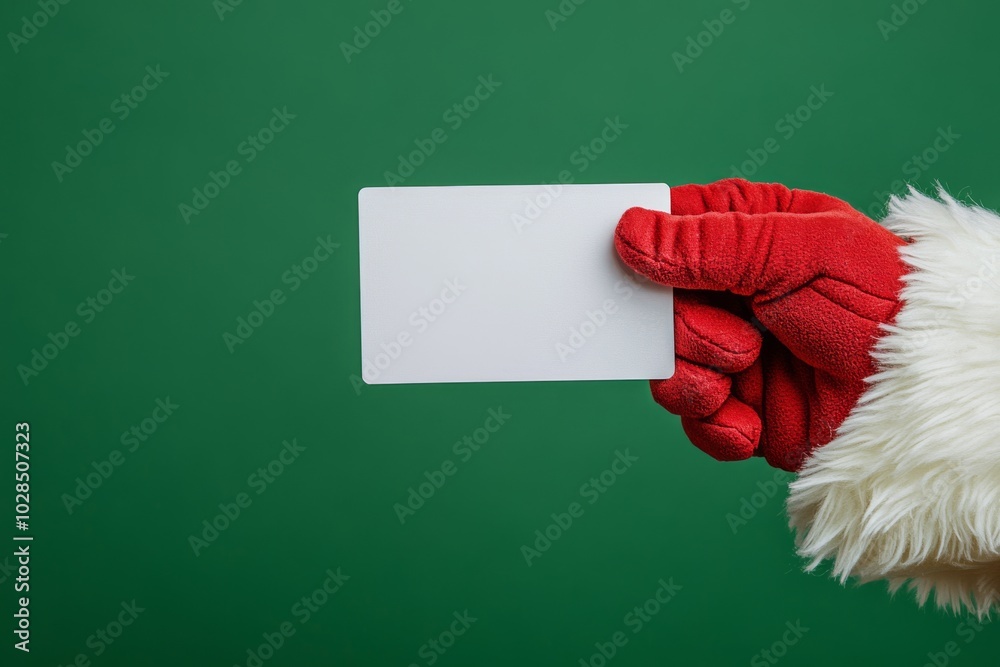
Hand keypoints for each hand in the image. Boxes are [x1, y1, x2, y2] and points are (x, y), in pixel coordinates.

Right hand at [615, 179, 907, 470]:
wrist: (921, 392)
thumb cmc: (880, 301)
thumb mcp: (797, 254)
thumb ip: (708, 245)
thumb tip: (629, 234)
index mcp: (739, 234)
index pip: (661, 234)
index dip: (638, 258)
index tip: (636, 279)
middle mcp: (727, 293)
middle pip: (653, 313)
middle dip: (684, 337)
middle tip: (735, 345)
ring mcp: (729, 351)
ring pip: (664, 371)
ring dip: (694, 385)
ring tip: (739, 384)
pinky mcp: (740, 406)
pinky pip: (694, 422)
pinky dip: (716, 429)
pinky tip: (750, 424)